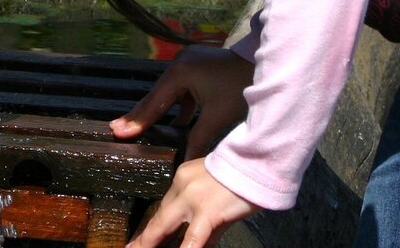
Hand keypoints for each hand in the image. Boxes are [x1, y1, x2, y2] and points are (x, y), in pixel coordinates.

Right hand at [109, 45, 253, 158]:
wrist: (265, 63)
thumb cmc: (240, 88)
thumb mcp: (218, 116)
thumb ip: (198, 138)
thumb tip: (185, 162)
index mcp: (179, 74)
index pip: (154, 103)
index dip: (137, 121)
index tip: (117, 132)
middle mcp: (177, 65)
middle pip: (155, 96)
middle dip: (139, 115)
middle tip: (116, 129)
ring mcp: (186, 63)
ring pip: (167, 92)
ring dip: (158, 110)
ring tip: (139, 127)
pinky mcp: (196, 65)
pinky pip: (180, 88)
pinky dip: (176, 104)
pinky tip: (176, 120)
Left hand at [125, 158, 260, 247]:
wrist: (258, 159)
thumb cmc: (243, 176)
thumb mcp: (216, 192)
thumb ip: (205, 216)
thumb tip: (199, 241)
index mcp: (183, 178)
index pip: (164, 207)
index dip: (153, 226)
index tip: (141, 237)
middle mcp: (182, 185)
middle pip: (159, 217)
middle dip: (144, 237)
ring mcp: (192, 198)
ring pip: (164, 225)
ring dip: (150, 241)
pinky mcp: (208, 210)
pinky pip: (193, 236)